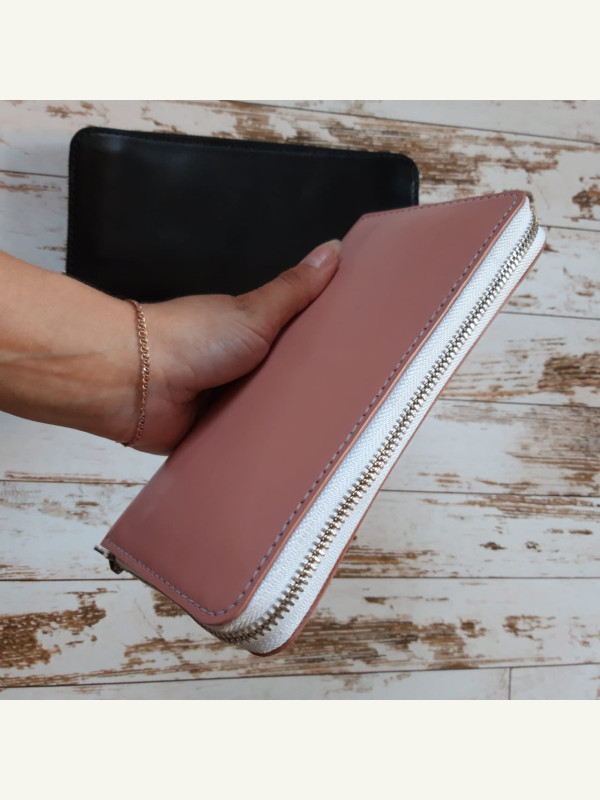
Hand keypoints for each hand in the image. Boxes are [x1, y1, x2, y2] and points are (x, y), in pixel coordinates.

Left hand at [119, 239, 340, 454]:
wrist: (137, 384)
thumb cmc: (191, 340)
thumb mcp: (255, 311)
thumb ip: (295, 289)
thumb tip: (333, 249)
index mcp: (254, 335)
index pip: (303, 341)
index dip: (331, 348)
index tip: (366, 357)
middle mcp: (244, 369)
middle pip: (293, 383)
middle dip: (314, 393)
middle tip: (355, 407)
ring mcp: (230, 403)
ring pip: (274, 416)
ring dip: (289, 423)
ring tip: (332, 437)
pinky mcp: (217, 437)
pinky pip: (249, 444)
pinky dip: (263, 447)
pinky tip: (294, 458)